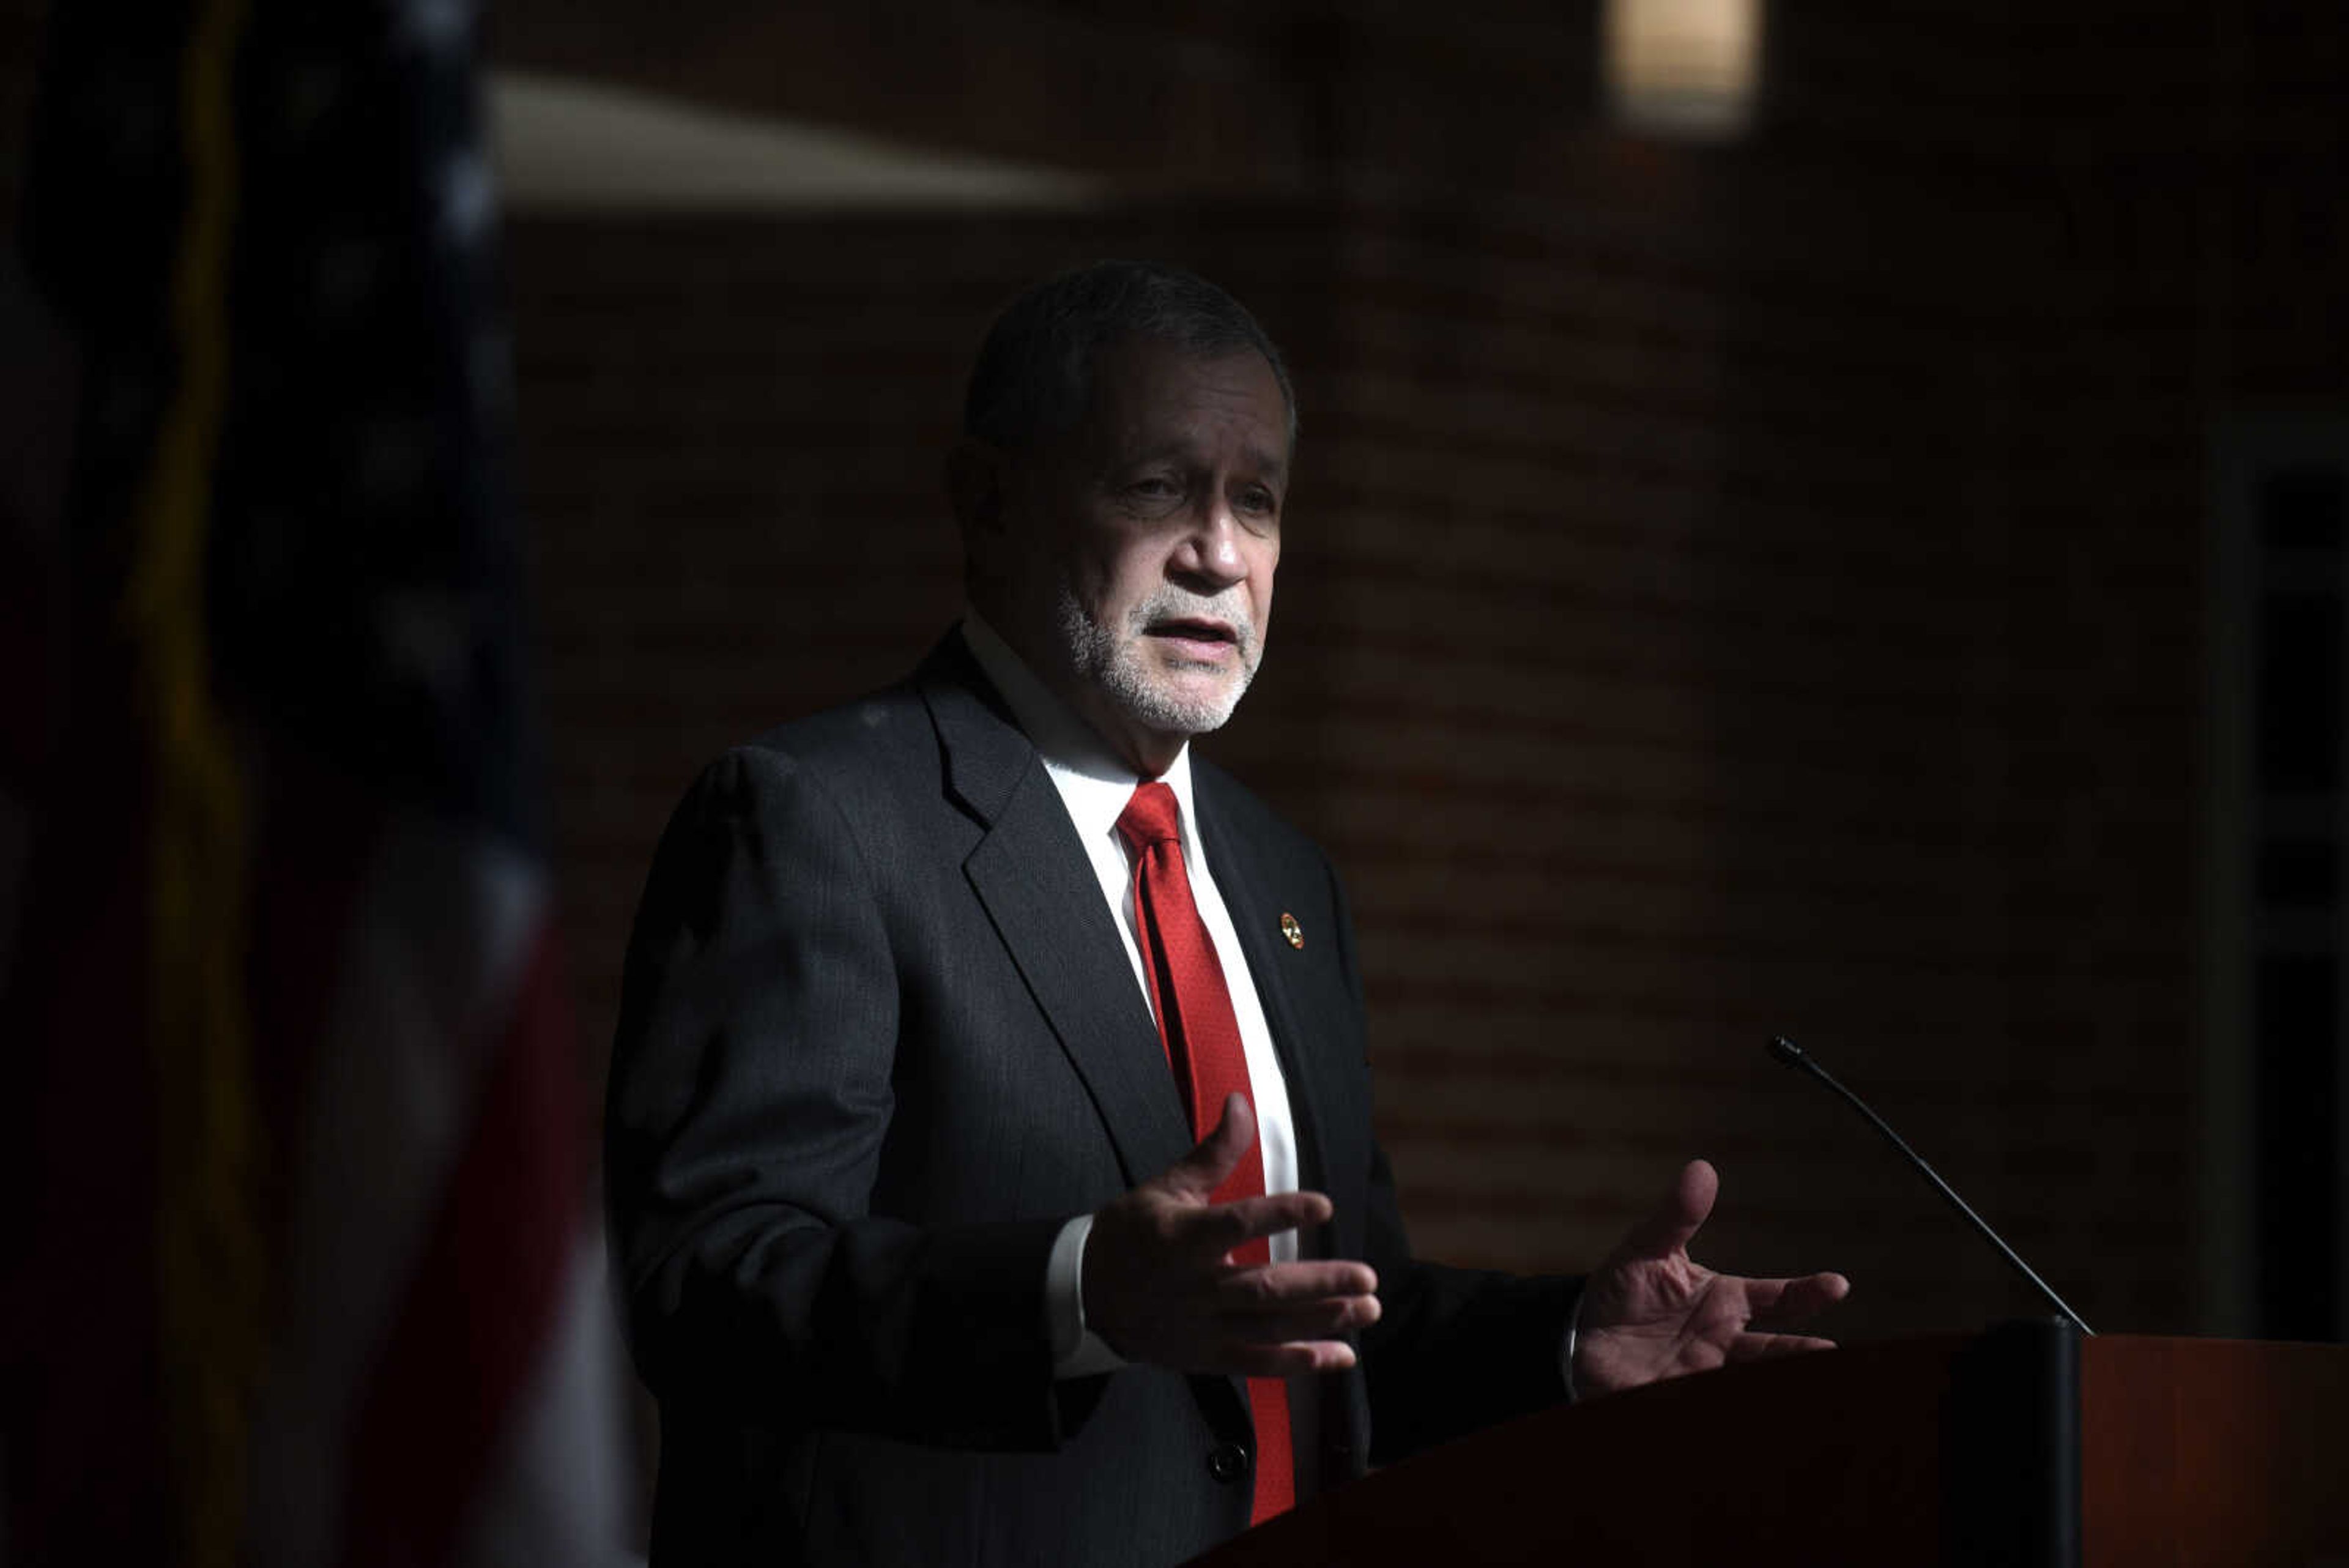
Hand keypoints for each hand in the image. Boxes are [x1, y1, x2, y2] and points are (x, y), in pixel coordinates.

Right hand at [1083, 1094, 1380, 1375]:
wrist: (1085, 1296)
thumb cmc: (1131, 1233)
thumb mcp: (1167, 1187)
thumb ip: (1214, 1152)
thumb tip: (1241, 1103)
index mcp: (1182, 1236)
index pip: (1237, 1223)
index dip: (1281, 1214)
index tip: (1324, 1206)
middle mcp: (1194, 1285)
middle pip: (1263, 1287)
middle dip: (1319, 1284)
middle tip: (1368, 1277)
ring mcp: (1200, 1325)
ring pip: (1268, 1327)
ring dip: (1321, 1321)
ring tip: (1367, 1308)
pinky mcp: (1205, 1355)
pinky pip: (1258, 1363)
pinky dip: (1300, 1362)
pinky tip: (1340, 1355)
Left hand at [1572, 1159, 1847, 1398]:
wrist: (1582, 1336)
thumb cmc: (1622, 1288)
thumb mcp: (1646, 1248)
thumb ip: (1676, 1216)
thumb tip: (1701, 1168)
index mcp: (1726, 1301)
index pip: (1778, 1298)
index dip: (1808, 1293)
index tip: (1837, 1285)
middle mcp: (1726, 1340)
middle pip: (1776, 1350)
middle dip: (1802, 1353)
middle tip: (1830, 1355)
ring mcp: (1708, 1373)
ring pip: (1754, 1381)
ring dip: (1778, 1384)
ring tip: (1806, 1386)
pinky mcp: (1682, 1399)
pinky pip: (1713, 1404)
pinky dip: (1733, 1407)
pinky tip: (1753, 1412)